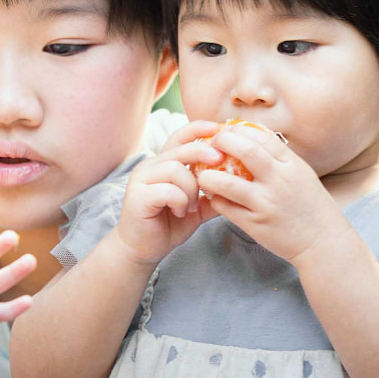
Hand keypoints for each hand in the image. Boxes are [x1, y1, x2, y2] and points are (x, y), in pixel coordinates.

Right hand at [114, 120, 222, 264]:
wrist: (143, 249)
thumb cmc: (168, 225)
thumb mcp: (197, 207)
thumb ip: (213, 195)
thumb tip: (240, 185)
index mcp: (163, 164)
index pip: (179, 136)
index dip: (198, 129)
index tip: (219, 128)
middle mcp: (150, 167)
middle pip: (180, 148)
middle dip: (203, 152)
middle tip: (220, 161)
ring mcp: (141, 180)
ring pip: (175, 169)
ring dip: (191, 188)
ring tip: (192, 206)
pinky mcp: (137, 197)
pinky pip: (167, 190)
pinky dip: (180, 201)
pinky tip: (181, 212)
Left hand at [195, 125, 349, 264]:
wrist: (324, 242)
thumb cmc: (311, 206)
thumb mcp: (301, 174)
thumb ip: (280, 159)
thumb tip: (253, 139)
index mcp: (291, 165)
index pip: (261, 136)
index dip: (239, 130)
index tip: (226, 131)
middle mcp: (279, 181)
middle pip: (245, 150)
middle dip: (222, 142)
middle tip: (210, 144)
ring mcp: (266, 203)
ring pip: (227, 183)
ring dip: (208, 175)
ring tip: (202, 174)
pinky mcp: (255, 224)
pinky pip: (226, 208)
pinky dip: (215, 199)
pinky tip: (212, 197)